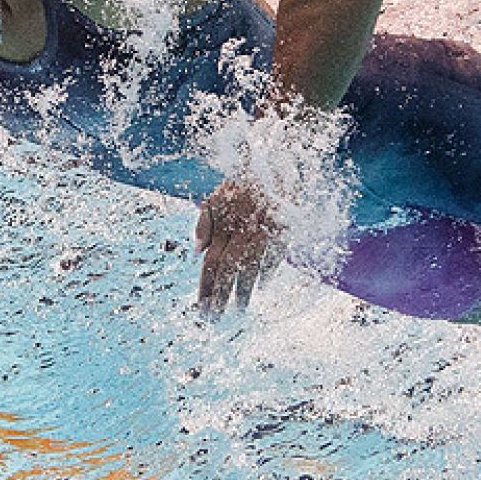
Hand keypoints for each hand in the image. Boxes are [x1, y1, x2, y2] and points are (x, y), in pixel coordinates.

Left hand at [195, 179, 281, 317]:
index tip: (201, 306)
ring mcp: (263, 232)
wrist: (272, 161)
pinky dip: (266, 272)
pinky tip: (260, 285)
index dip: (206, 286)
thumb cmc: (241, 182)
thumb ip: (205, 221)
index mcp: (223, 224)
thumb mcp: (217, 196)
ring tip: (238, 309)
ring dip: (243, 291)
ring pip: (251, 267)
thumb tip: (197, 250)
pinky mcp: (282, 229)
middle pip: (228, 270)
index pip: (211, 263)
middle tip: (214, 318)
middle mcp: (241, 231)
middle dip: (221, 296)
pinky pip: (273, 256)